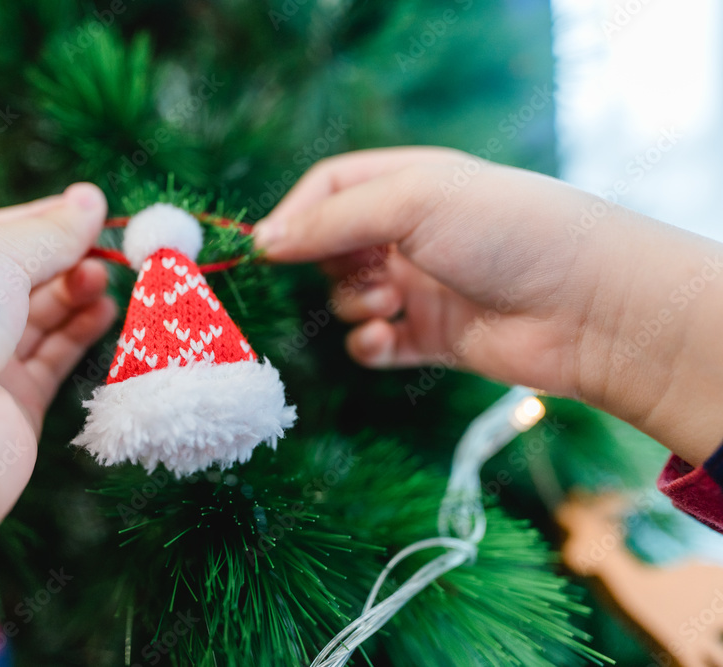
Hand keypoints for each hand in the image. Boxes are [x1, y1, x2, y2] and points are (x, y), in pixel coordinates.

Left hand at [0, 183, 115, 618]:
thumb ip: (49, 231)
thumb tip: (90, 199)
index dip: (42, 222)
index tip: (92, 210)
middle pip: (16, 281)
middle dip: (63, 260)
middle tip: (104, 252)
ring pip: (37, 322)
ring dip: (75, 295)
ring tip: (104, 280)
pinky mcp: (10, 409)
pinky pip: (52, 363)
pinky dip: (80, 335)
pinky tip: (104, 311)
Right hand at [254, 148, 722, 465]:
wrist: (588, 308)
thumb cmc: (507, 232)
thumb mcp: (413, 202)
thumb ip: (332, 220)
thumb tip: (263, 241)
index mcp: (410, 184)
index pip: (328, 189)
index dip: (294, 215)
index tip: (269, 248)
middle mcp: (412, 233)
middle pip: (332, 247)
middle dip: (330, 265)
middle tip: (362, 272)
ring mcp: (421, 286)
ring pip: (348, 298)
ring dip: (354, 305)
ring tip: (388, 304)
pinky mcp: (430, 338)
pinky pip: (374, 344)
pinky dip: (369, 344)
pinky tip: (388, 340)